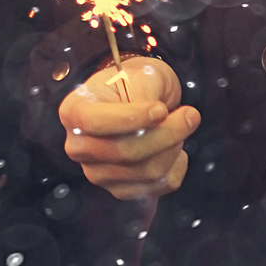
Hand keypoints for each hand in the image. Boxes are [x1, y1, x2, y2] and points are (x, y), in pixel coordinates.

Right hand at [60, 55, 200, 201]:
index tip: (161, 109)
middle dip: (166, 134)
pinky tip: (175, 148)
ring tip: (180, 125)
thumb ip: (144, 93)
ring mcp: (97, 173)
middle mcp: (78, 147)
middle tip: (191, 114)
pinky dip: (176, 166)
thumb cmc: (136, 82)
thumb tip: (159, 118)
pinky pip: (159, 186)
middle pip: (124, 152)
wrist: (139, 99)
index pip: (94, 123)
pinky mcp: (120, 190)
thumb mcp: (138, 75)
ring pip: (146, 171)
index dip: (130, 119)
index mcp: (73, 112)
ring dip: (174, 147)